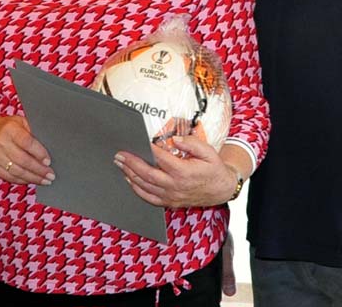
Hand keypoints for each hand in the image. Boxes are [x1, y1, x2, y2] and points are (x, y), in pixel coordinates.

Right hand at [0, 113, 54, 186]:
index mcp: (10, 130)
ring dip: (33, 178)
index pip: (26, 142)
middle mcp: (1, 143)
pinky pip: (10, 177)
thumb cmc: (8, 127)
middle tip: (51, 174)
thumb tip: (49, 144)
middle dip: (39, 169)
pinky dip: (23, 181)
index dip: (38, 153)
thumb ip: (33, 130)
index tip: (48, 161)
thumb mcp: (20, 121)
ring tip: (46, 181)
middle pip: (22, 160)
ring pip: (17, 171)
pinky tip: (33, 181)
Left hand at [114, 134, 237, 207]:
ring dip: (130, 175)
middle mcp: (175, 186)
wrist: (221, 189)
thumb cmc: (213, 169)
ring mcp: (171, 196)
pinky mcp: (170, 202)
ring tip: (120, 164)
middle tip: (119, 155)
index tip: (137, 141)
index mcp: (184, 172)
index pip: (160, 159)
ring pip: (145, 187)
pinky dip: (137, 190)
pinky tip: (130, 180)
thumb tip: (176, 139)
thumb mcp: (209, 152)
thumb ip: (192, 143)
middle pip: (147, 174)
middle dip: (131, 163)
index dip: (147, 150)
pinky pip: (149, 198)